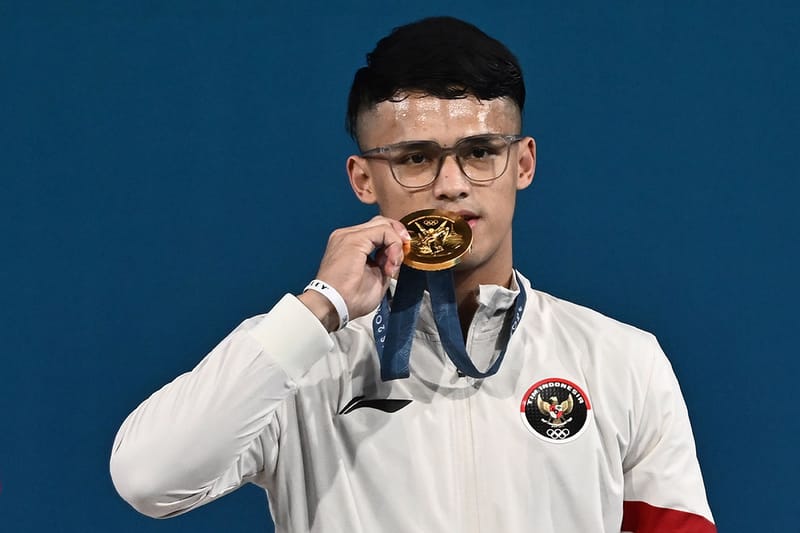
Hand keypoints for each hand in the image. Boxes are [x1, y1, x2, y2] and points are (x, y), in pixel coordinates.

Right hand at [297, 216, 410, 330]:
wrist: (332, 305)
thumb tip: (395, 256)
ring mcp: (348, 235)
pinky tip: (390, 262)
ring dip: (395, 244)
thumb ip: (385, 262)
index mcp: (350, 244)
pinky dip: (394, 244)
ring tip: (391, 266)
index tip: (397, 262)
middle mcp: (347, 235)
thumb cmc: (349, 299)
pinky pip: (383, 230)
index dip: (393, 242)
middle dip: (397, 237)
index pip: (377, 231)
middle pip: (381, 222)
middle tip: (399, 258)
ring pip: (383, 224)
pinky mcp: (355, 239)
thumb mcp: (376, 277)